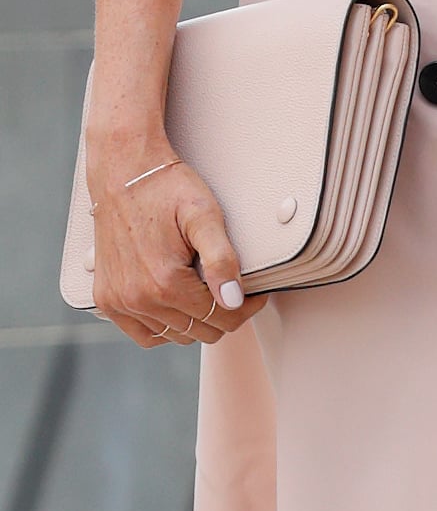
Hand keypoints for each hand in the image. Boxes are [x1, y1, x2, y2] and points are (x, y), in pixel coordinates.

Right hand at [87, 148, 261, 347]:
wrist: (123, 174)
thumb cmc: (167, 189)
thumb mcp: (204, 215)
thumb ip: (221, 259)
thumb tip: (233, 300)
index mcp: (165, 282)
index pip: (219, 318)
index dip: (245, 309)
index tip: (256, 296)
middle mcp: (138, 299)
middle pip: (198, 331)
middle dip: (224, 315)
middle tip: (236, 292)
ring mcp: (119, 302)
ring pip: (173, 335)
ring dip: (195, 322)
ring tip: (210, 295)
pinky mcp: (106, 300)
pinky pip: (143, 334)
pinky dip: (165, 327)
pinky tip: (179, 308)